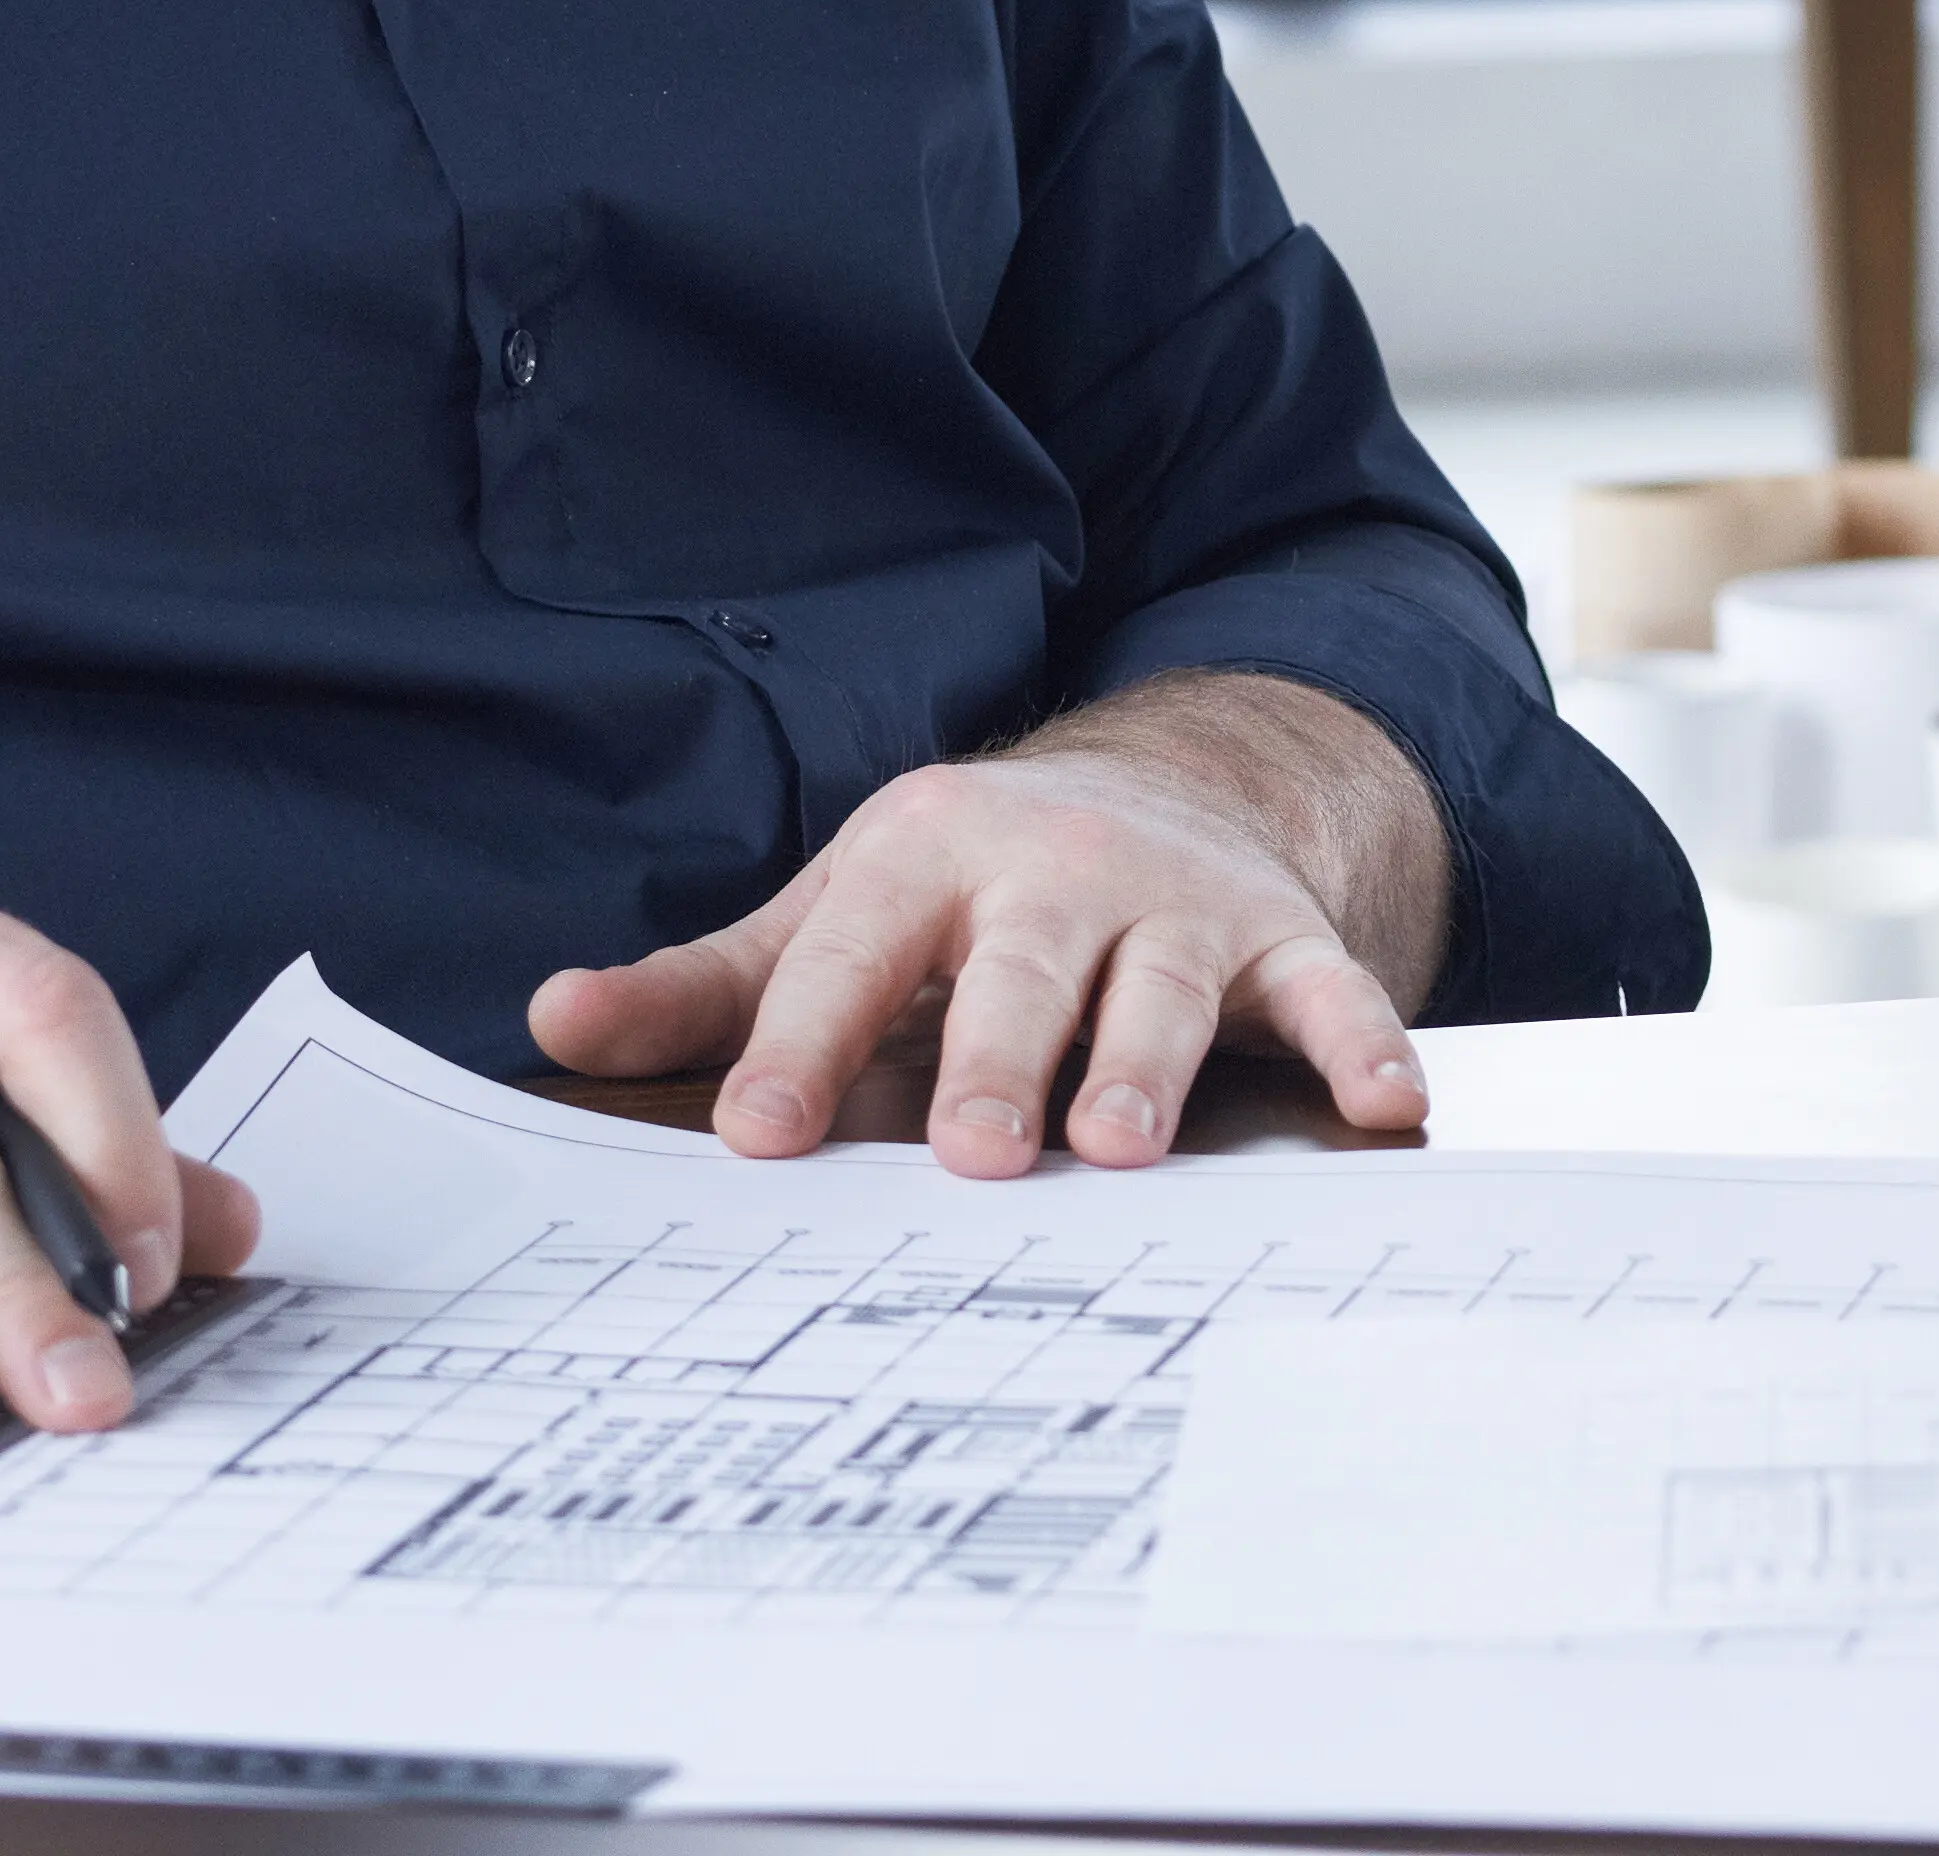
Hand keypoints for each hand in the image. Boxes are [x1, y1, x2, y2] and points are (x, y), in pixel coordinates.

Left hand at [521, 672, 1446, 1176]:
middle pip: (1018, 970)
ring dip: (1144, 1058)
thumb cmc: (967, 888)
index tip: (757, 1136)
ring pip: (1163, 982)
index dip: (802, 1045)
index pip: (850, 957)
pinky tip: (1387, 1103)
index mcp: (926, 859)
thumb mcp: (833, 911)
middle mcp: (1056, 869)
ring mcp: (1176, 902)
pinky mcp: (1277, 936)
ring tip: (1120, 1144)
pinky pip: (1330, 988)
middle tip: (971, 1151)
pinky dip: (1363, 1039)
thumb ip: (707, 988)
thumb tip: (551, 1022)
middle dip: (995, 1056)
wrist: (1165, 786)